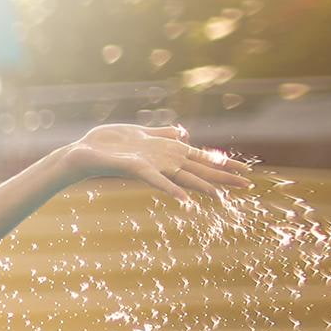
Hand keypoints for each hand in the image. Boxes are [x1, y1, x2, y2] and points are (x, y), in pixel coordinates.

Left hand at [52, 124, 252, 200]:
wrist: (82, 153)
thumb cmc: (109, 143)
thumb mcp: (141, 133)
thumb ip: (163, 134)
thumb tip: (184, 132)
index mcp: (167, 152)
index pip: (202, 158)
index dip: (223, 163)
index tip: (246, 169)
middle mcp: (164, 162)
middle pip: (200, 170)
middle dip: (224, 176)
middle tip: (249, 185)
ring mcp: (153, 167)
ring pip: (184, 176)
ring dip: (204, 185)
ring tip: (224, 195)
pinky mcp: (137, 168)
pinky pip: (157, 180)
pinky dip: (170, 188)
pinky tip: (184, 198)